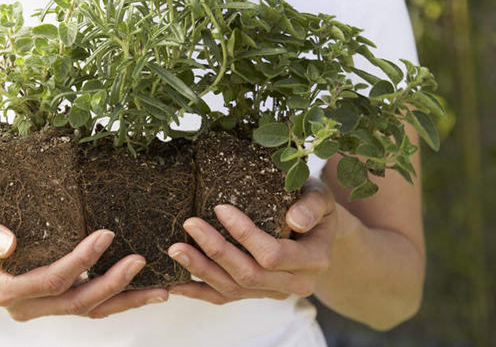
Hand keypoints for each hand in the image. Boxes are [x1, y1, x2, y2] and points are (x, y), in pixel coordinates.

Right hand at [0, 207, 167, 319]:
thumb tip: (7, 243)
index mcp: (8, 289)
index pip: (52, 280)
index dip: (81, 261)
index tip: (106, 235)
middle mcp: (28, 307)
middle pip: (77, 302)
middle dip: (111, 283)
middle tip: (140, 260)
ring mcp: (45, 309)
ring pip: (90, 310)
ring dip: (126, 301)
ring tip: (161, 291)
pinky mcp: (59, 303)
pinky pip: (92, 306)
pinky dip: (120, 300)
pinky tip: (147, 291)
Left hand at [166, 178, 336, 303]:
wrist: (318, 228)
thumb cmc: (314, 205)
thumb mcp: (320, 197)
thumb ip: (312, 205)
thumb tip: (296, 219)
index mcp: (313, 260)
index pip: (273, 255)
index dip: (244, 234)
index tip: (220, 208)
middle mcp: (296, 283)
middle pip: (249, 275)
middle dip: (216, 251)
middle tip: (189, 224)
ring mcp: (274, 292)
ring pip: (233, 289)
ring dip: (201, 271)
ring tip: (176, 249)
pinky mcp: (256, 293)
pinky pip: (225, 297)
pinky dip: (198, 291)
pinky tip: (175, 283)